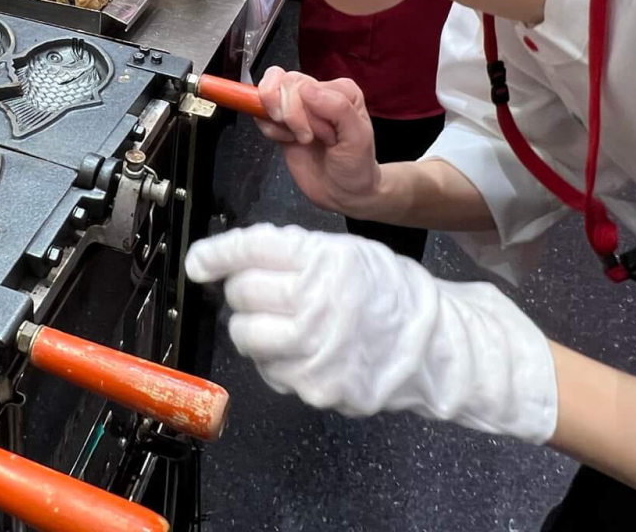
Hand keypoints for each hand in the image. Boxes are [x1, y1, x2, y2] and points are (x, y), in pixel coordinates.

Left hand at [186, 224, 557, 442]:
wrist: (436, 347)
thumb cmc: (388, 292)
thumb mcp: (345, 253)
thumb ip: (292, 253)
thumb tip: (234, 259)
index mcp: (322, 261)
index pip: (250, 249)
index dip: (216, 255)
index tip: (199, 262)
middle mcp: (313, 304)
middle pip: (242, 293)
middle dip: (245, 290)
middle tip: (264, 291)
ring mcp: (312, 350)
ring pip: (246, 334)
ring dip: (253, 326)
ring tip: (282, 322)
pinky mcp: (313, 386)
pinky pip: (270, 369)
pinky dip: (276, 358)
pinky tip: (302, 349)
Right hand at [255, 67, 382, 217]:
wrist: (343, 193)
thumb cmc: (356, 165)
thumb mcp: (357, 137)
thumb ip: (338, 108)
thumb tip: (306, 88)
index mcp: (339, 89)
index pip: (304, 84)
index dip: (306, 112)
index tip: (325, 136)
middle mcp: (317, 92)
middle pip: (283, 84)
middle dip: (292, 117)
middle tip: (309, 139)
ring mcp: (297, 106)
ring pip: (268, 94)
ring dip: (279, 123)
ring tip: (300, 140)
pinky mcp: (281, 122)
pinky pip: (260, 113)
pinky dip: (270, 130)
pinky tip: (288, 142)